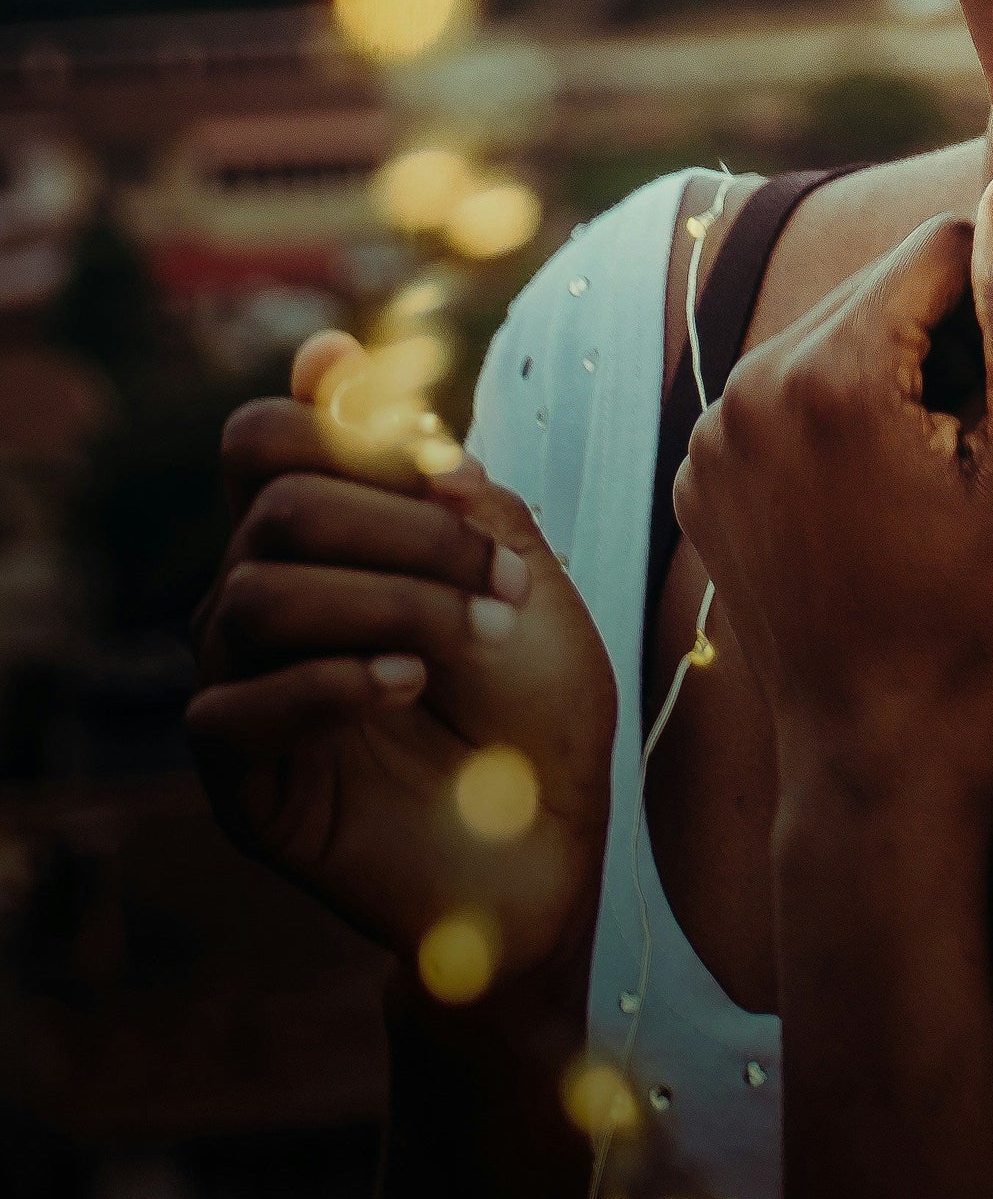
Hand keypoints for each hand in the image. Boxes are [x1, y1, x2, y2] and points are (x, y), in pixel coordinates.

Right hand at [187, 331, 615, 989]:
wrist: (551, 840)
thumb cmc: (537, 701)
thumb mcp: (514, 567)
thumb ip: (438, 483)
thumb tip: (328, 358)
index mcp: (322, 539)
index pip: (264, 438)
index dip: (330, 422)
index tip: (439, 459)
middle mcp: (263, 597)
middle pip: (274, 504)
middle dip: (401, 524)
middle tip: (495, 574)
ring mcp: (243, 685)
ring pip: (252, 593)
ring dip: (383, 600)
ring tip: (466, 638)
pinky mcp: (240, 778)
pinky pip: (235, 707)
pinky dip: (332, 681)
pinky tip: (407, 686)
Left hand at [675, 168, 992, 813]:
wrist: (881, 750)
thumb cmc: (984, 616)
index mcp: (832, 370)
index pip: (945, 247)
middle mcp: (749, 382)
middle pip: (884, 289)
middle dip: (944, 344)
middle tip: (972, 456)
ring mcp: (711, 432)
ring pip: (836, 336)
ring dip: (893, 380)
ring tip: (925, 484)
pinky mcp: (699, 472)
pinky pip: (786, 395)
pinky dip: (837, 423)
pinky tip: (870, 507)